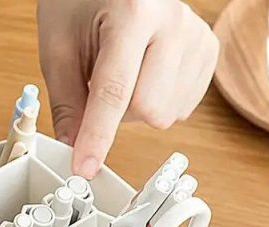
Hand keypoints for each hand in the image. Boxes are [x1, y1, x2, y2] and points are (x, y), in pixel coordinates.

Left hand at [37, 0, 218, 177]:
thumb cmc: (83, 2)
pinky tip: (146, 76)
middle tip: (101, 86)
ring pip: (166, 114)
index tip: (85, 167)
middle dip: (118, 114)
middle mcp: (173, 20)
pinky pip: (182, 107)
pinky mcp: (208, 51)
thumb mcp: (59, 46)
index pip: (114, 91)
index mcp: (133, 12)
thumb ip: (66, 101)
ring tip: (126, 74)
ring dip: (137, 110)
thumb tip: (73, 147)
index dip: (96, 136)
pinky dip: (158, 103)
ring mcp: (197, 35)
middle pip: (148, 110)